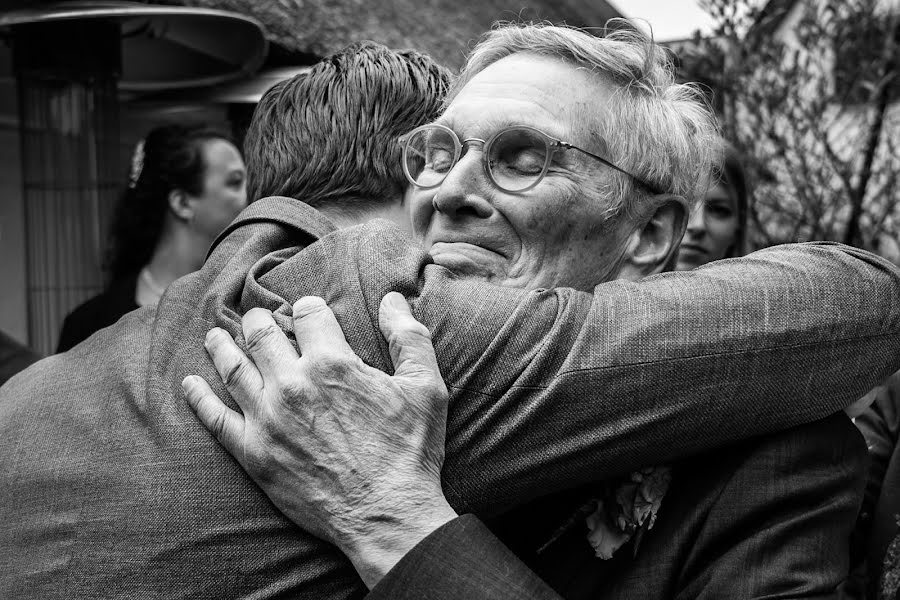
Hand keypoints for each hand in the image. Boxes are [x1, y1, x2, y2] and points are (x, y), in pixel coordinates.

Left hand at [182, 293, 456, 586]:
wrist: (386, 514)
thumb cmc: (410, 450)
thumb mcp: (425, 386)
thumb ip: (409, 336)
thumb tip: (392, 299)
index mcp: (332, 362)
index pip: (307, 313)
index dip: (309, 308)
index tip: (309, 312)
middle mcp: (292, 383)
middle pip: (262, 334)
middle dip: (260, 320)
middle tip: (257, 320)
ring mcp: (267, 418)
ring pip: (233, 368)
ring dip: (222, 346)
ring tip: (214, 336)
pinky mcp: (254, 452)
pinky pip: (215, 419)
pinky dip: (199, 398)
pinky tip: (190, 385)